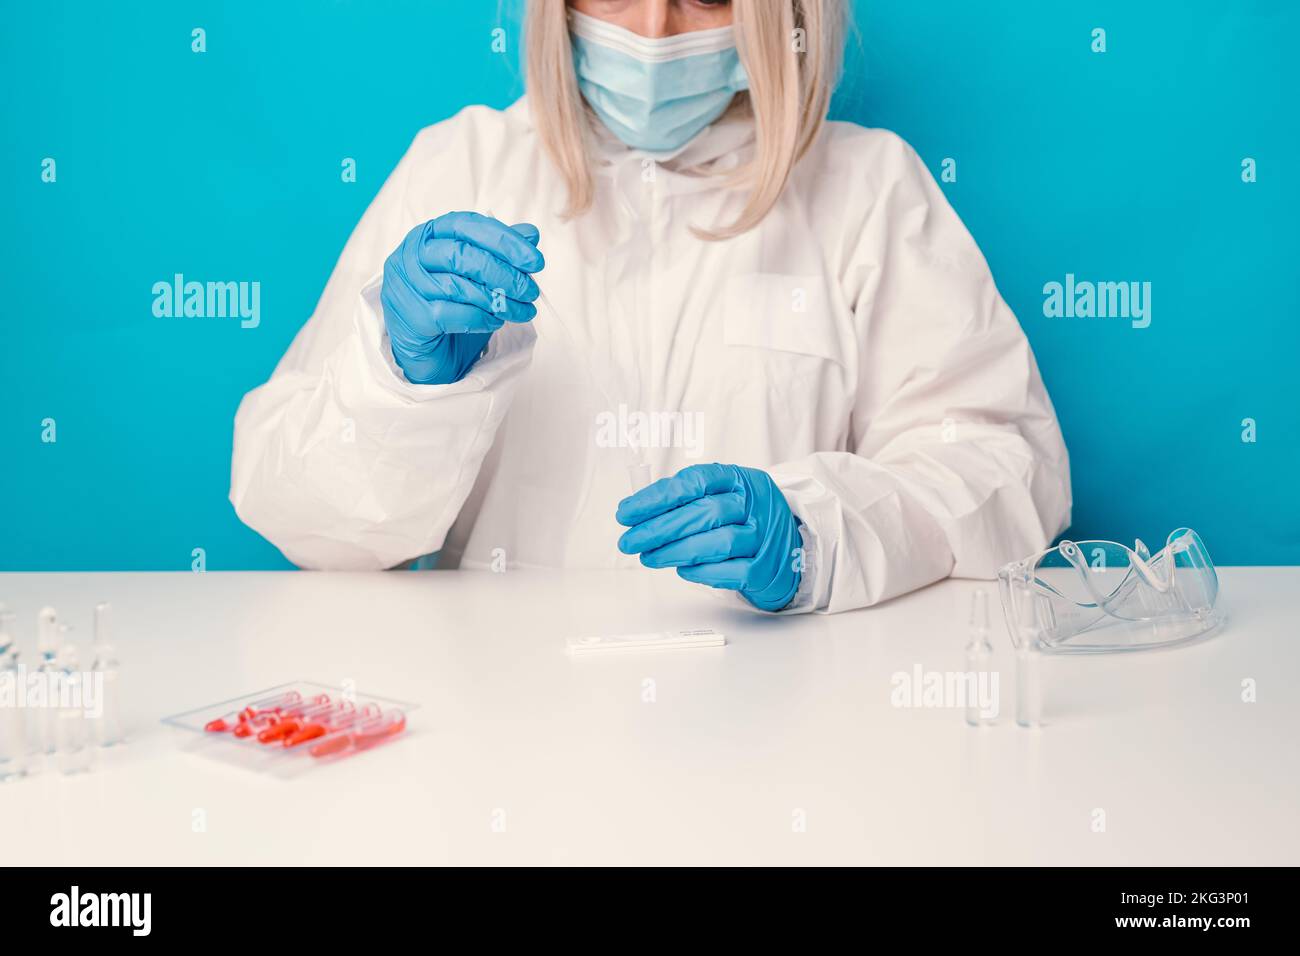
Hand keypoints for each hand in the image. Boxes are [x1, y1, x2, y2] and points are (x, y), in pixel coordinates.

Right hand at [380, 212, 544, 384]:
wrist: (427, 351)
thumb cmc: (452, 307)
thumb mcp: (479, 276)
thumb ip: (500, 252)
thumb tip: (531, 233)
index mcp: (428, 235)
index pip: (467, 226)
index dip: (504, 240)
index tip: (535, 261)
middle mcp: (411, 256)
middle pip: (462, 255)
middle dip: (504, 273)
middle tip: (531, 291)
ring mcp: (407, 286)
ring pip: (459, 286)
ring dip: (499, 300)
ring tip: (523, 311)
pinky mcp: (411, 317)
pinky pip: (453, 314)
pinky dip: (481, 318)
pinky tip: (496, 321)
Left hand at [616, 463, 801, 611]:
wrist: (790, 546)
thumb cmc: (744, 518)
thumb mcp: (722, 494)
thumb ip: (685, 499)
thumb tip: (635, 512)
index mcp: (740, 479)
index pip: (696, 481)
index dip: (658, 497)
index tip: (627, 512)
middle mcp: (756, 504)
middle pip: (704, 513)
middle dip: (660, 528)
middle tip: (630, 541)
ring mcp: (765, 536)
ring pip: (718, 542)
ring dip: (676, 551)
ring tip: (649, 558)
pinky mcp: (766, 568)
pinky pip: (732, 572)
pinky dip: (702, 572)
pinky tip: (681, 570)